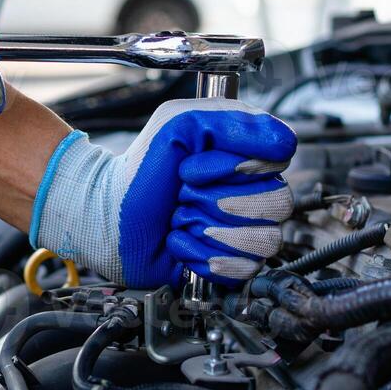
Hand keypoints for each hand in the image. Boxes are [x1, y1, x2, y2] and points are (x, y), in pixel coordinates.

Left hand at [31, 99, 296, 287]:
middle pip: (277, 203)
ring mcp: (243, 231)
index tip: (193, 168)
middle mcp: (252, 194)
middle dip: (217, 201)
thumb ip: (231, 120)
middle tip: (183, 196)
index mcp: (245, 157)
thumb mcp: (179, 123)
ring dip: (208, 229)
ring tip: (180, 220)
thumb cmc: (142, 171)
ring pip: (264, 240)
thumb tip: (282, 142)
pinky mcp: (231, 265)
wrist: (108, 217)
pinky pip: (244, 269)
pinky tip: (180, 243)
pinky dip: (202, 258)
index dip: (235, 167)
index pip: (279, 162)